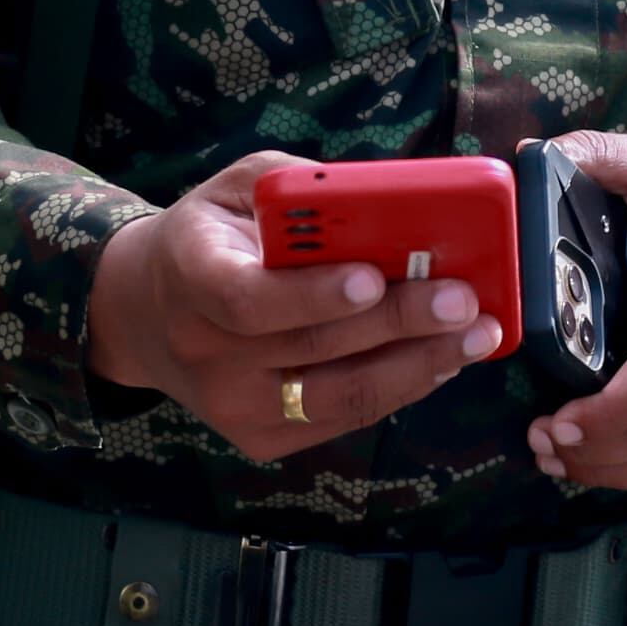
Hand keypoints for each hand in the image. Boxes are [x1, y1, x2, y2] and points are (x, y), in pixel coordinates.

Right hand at [86, 149, 506, 461]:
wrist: (149, 315)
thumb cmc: (214, 234)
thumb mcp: (239, 187)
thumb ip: (304, 188)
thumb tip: (393, 198)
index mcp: (191, 275)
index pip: (247, 298)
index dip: (313, 293)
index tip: (374, 276)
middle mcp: (205, 351)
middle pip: (312, 348)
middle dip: (399, 323)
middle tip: (464, 300)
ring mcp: (232, 406)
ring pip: (339, 394)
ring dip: (419, 365)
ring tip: (477, 334)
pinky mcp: (262, 438)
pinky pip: (345, 416)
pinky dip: (401, 387)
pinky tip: (443, 358)